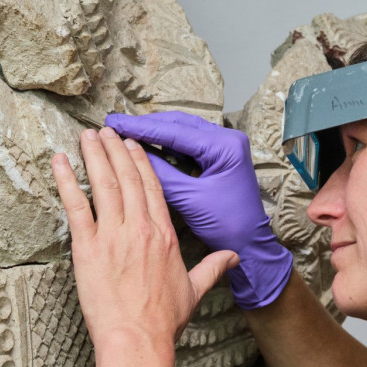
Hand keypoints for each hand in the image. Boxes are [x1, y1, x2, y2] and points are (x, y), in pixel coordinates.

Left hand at [51, 127, 238, 346]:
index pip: (152, 188)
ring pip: (104, 185)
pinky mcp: (88, 248)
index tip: (133, 146)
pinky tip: (59, 162)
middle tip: (107, 131)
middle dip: (116, 150)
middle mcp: (140, 228)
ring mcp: (113, 236)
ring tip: (87, 136)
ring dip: (95, 156)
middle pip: (128, 179)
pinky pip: (75, 207)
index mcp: (164, 235)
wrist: (138, 339)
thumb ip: (213, 267)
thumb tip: (233, 257)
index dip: (141, 163)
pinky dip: (66, 181)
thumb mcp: (194, 290)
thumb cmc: (163, 320)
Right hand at [106, 111, 292, 309]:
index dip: (141, 127)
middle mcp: (227, 140)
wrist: (251, 244)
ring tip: (125, 132)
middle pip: (178, 124)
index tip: (114, 123)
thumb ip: (162, 176)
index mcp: (225, 147)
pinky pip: (187, 144)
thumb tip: (131, 157)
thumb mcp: (190, 199)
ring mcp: (224, 147)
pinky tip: (145, 145)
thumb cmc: (227, 225)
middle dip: (146, 125)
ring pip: (182, 132)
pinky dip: (165, 144)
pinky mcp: (218, 158)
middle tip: (115, 124)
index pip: (175, 131)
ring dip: (154, 132)